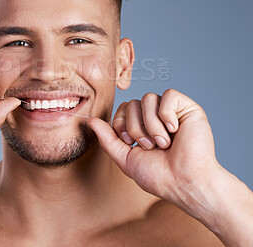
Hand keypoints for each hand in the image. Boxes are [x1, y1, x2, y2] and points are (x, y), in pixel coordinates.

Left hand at [88, 89, 220, 203]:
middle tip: (149, 146)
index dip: (121, 124)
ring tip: (163, 143)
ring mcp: (172, 111)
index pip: (123, 108)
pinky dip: (167, 115)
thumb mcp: (125, 158)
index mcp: (143, 126)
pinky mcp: (188, 108)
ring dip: (151, 125)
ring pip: (148, 98)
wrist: (184, 183)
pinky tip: (175, 130)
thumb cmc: (158, 175)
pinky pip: (168, 95)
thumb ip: (107, 139)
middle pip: (133, 103)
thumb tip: (90, 120)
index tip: (131, 144)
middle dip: (135, 128)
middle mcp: (157, 116)